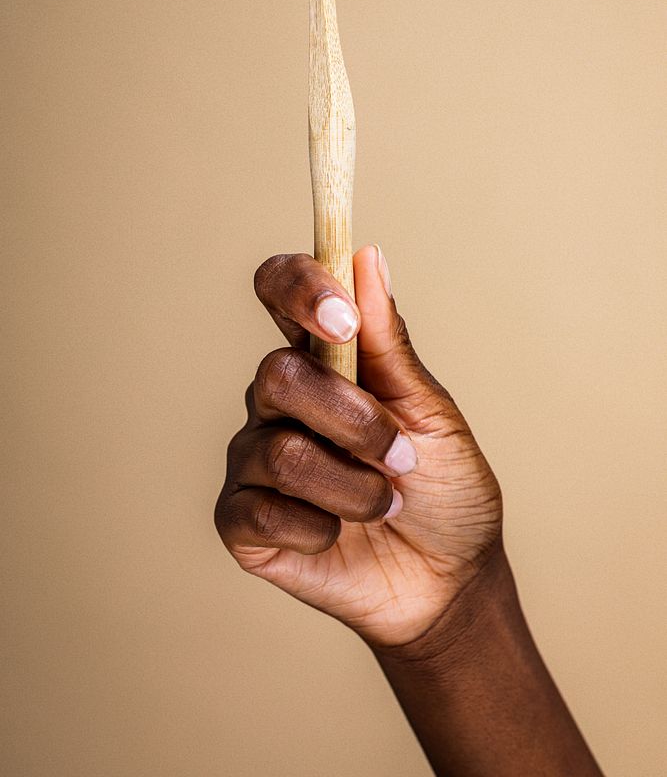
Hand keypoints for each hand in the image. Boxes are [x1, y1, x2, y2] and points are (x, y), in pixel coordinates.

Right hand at [215, 245, 501, 647]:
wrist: (449, 581)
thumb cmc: (444, 488)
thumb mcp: (432, 414)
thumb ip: (391, 343)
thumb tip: (367, 257)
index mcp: (326, 360)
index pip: (281, 291)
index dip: (299, 286)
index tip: (342, 317)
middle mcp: (280, 400)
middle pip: (278, 373)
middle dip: (354, 421)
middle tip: (403, 459)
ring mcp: (254, 458)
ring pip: (280, 450)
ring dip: (352, 486)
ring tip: (385, 505)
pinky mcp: (240, 520)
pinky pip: (259, 510)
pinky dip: (318, 529)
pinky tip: (337, 537)